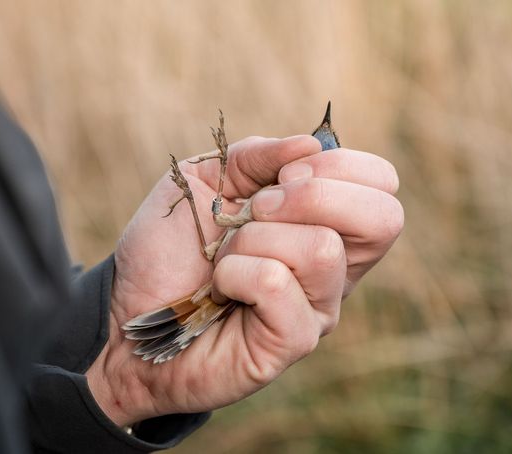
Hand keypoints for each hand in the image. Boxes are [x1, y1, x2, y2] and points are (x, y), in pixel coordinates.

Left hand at [85, 135, 402, 425]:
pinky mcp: (292, 341)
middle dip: (312, 196)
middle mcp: (333, 267)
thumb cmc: (168, 248)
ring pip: (321, 248)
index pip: (381, 184)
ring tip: (223, 258)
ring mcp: (316, 307)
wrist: (127, 310)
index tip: (280, 176)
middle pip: (384, 218)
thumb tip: (312, 144)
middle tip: (256, 210)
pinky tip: (219, 289)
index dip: (337, 166)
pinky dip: (235, 273)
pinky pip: (277, 283)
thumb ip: (256, 156)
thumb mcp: (205, 180)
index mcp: (322, 222)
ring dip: (253, 239)